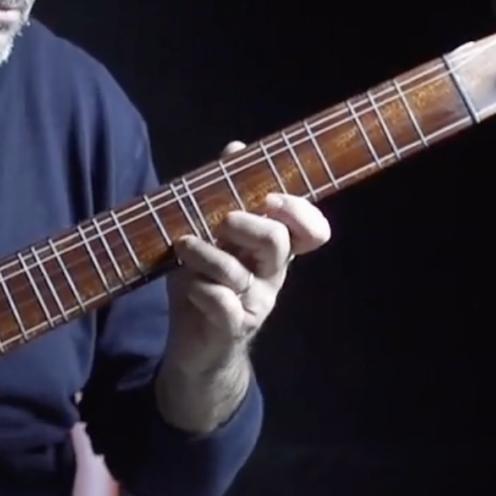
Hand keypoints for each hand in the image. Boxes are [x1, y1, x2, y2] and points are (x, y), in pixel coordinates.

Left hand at [164, 140, 332, 369]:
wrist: (194, 348)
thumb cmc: (205, 284)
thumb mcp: (212, 238)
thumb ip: (225, 196)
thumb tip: (236, 148)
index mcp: (274, 251)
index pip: (311, 230)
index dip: (298, 211)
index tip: (269, 198)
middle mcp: (272, 275)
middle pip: (275, 240)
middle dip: (244, 223)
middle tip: (220, 222)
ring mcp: (256, 304)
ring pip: (237, 271)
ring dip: (204, 254)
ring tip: (184, 247)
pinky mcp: (233, 328)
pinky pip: (222, 303)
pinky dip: (200, 289)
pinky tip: (189, 287)